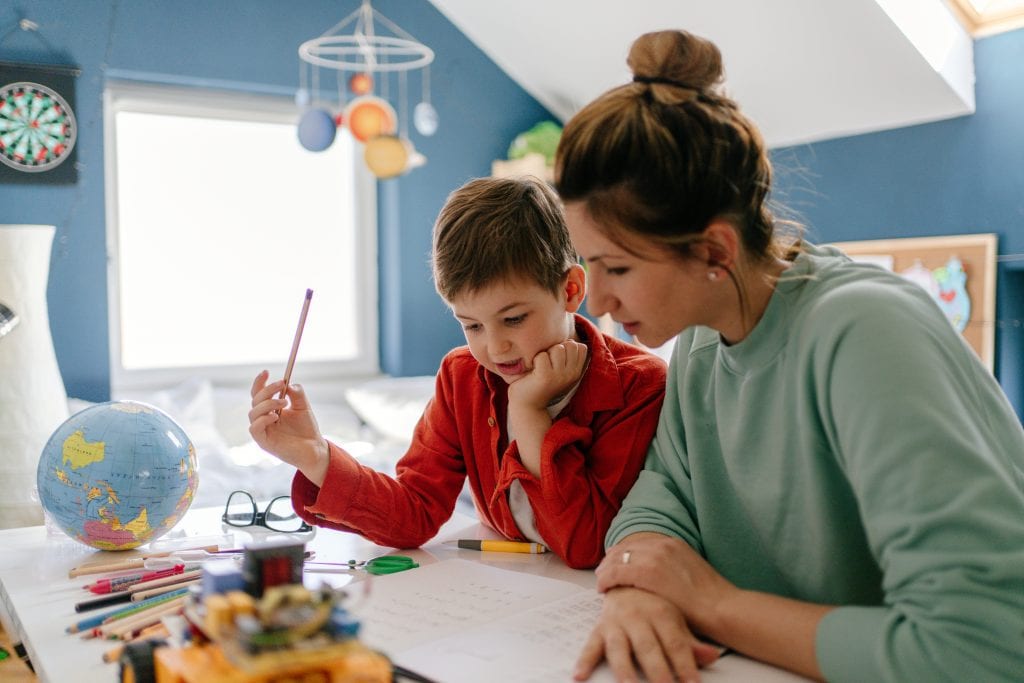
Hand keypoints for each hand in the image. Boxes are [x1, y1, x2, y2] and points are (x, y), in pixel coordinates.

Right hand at [248, 370, 328, 482]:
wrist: (314, 448)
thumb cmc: (307, 429)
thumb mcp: (303, 406)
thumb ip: (296, 394)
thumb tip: (289, 383)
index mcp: (270, 409)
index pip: (259, 394)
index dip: (259, 382)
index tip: (266, 372)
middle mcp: (263, 419)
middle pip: (255, 400)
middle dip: (267, 390)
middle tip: (281, 384)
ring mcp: (263, 431)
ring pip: (253, 413)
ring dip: (268, 403)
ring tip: (284, 402)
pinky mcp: (264, 442)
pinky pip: (255, 428)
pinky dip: (263, 419)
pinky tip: (275, 416)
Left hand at [507, 339, 588, 409]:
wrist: (527, 404)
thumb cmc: (540, 382)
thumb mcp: (558, 369)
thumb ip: (566, 356)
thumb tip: (568, 340)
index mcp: (576, 372)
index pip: (581, 347)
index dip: (567, 346)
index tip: (556, 358)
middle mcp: (571, 374)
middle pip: (570, 345)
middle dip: (557, 347)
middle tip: (547, 361)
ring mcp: (560, 376)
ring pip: (558, 348)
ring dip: (546, 353)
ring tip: (540, 365)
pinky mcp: (546, 377)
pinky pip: (542, 355)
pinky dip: (535, 359)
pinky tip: (533, 370)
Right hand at [574, 587, 720, 682]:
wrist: (626, 573)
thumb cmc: (654, 600)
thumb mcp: (676, 617)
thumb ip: (691, 641)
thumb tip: (713, 656)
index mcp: (661, 612)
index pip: (676, 643)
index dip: (685, 664)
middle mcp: (638, 617)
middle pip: (649, 648)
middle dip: (658, 672)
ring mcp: (617, 622)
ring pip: (620, 649)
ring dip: (624, 670)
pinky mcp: (600, 627)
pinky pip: (591, 645)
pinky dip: (584, 660)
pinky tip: (579, 675)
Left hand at [596, 533, 734, 637]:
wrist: (723, 608)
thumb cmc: (711, 600)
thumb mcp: (690, 572)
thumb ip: (673, 568)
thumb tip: (660, 575)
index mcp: (673, 543)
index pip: (638, 544)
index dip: (622, 554)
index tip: (613, 563)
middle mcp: (662, 545)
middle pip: (625, 548)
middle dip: (610, 560)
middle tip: (601, 572)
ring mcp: (655, 556)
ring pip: (617, 559)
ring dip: (606, 570)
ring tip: (600, 582)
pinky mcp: (648, 573)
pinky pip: (617, 573)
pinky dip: (606, 580)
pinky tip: (603, 589)